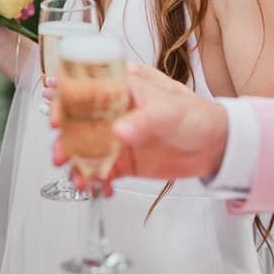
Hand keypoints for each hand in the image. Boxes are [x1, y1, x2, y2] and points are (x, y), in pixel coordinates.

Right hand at [52, 62, 228, 187]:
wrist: (217, 146)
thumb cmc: (198, 116)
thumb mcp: (171, 111)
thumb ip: (145, 120)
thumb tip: (119, 131)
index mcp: (125, 87)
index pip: (87, 88)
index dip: (66, 99)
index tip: (57, 115)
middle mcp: (116, 111)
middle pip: (78, 120)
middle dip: (64, 137)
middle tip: (61, 152)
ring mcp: (117, 137)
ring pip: (85, 148)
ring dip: (75, 162)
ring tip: (77, 176)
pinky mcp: (122, 160)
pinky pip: (99, 170)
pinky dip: (93, 179)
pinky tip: (95, 186)